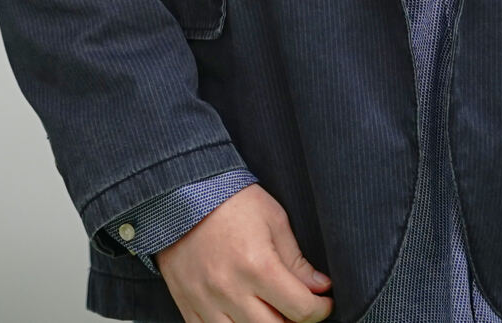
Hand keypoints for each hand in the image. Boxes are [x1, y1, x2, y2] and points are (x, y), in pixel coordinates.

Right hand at [156, 185, 332, 322]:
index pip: (301, 309)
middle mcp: (231, 289)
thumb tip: (319, 287)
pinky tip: (239, 316)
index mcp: (257, 265)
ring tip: (267, 312)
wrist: (180, 191)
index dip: (320, 309)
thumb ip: (296, 259)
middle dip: (293, 322)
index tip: (321, 302)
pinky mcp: (187, 304)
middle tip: (295, 308)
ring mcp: (206, 300)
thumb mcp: (273, 219)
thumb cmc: (228, 199)